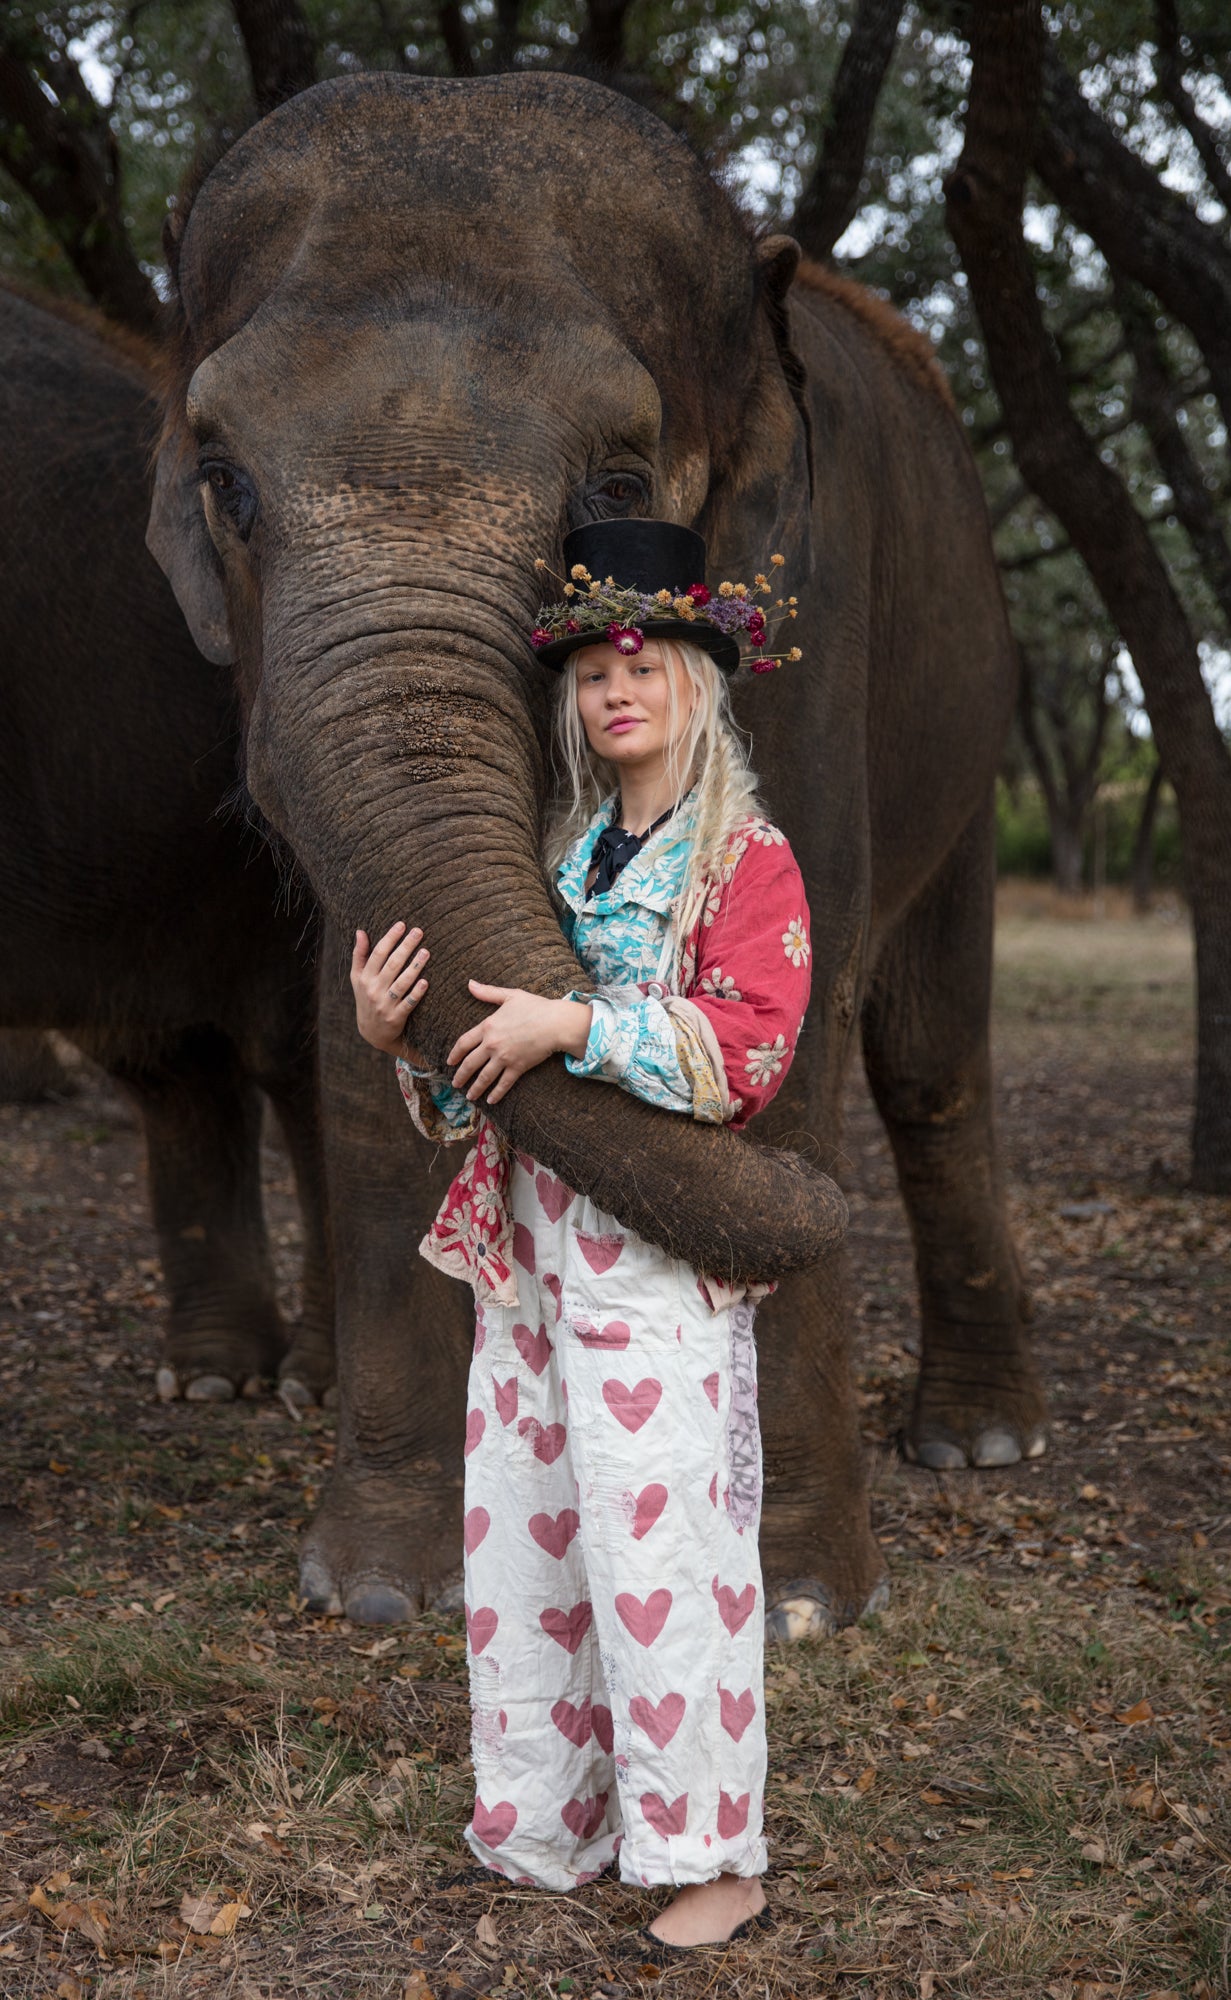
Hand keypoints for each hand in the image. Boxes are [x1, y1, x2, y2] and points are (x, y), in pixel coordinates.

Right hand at [351, 922, 429, 1056]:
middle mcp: (373, 990)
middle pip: (392, 964)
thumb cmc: (366, 998)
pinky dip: (416, 993)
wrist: (372, 1032)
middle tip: (419, 931)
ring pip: (401, 982)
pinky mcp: (396, 1017)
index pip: (378, 954)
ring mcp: (385, 1004)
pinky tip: (425, 982)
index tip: (402, 924)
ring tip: (426, 951)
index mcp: (364, 978)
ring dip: (414, 966)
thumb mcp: (357, 978)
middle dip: (406, 946)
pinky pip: (408, 1003)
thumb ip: (359, 955)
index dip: (390, 938)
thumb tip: (360, 931)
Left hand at [448, 981, 591, 1104]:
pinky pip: (504, 1084)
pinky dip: (496, 1093)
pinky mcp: (518, 1067)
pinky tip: (490, 1101)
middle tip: (454, 1084)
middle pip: (470, 1063)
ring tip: (469, 1096)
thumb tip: (469, 984)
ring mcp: (504, 1057)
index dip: (454, 1054)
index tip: (449, 1062)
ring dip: (475, 1088)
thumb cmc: (535, 1007)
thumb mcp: (510, 996)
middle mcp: (492, 1044)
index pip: (464, 1043)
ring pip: (484, 1077)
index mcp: (488, 1026)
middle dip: (461, 1075)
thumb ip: (487, 992)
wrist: (555, 1023)